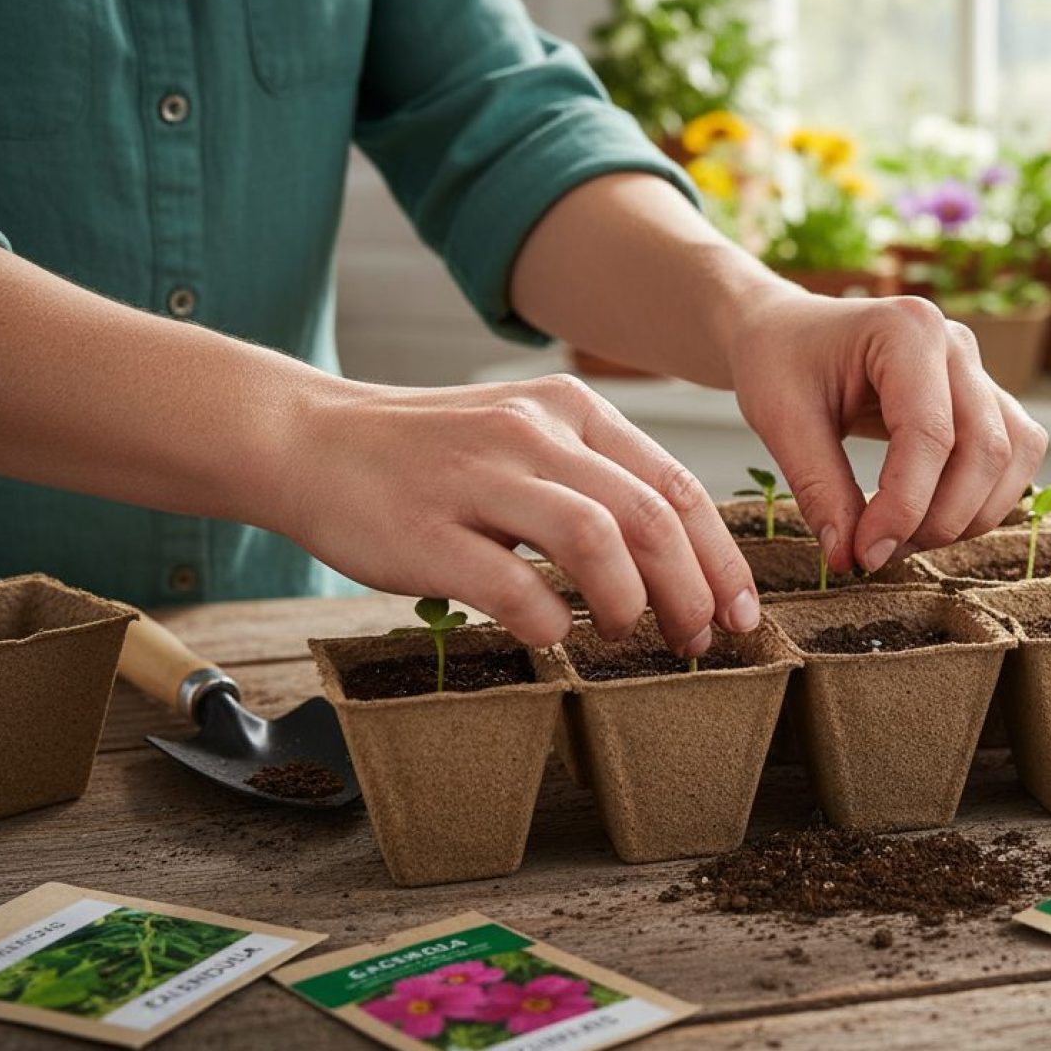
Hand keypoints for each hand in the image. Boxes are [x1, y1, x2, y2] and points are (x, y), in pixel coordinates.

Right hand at [278, 376, 758, 649]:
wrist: (309, 441)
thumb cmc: (430, 456)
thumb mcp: (525, 437)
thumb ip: (598, 477)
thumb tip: (684, 556)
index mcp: (570, 410)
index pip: (675, 485)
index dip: (720, 557)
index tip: (741, 611)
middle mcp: (532, 433)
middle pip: (649, 516)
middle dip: (692, 590)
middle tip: (697, 640)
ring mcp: (479, 479)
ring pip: (596, 540)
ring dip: (629, 603)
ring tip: (626, 634)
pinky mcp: (428, 531)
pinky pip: (514, 585)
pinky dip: (550, 621)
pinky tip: (553, 635)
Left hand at [725, 289, 1048, 573]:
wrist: (786, 331)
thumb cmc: (780, 361)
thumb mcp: (781, 420)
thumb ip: (819, 488)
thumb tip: (850, 558)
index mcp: (907, 329)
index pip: (929, 434)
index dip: (905, 506)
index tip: (865, 555)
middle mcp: (956, 344)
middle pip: (985, 450)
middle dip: (939, 519)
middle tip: (879, 553)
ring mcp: (978, 370)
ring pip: (1011, 457)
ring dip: (968, 516)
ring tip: (903, 540)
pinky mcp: (985, 399)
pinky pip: (1014, 454)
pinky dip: (984, 500)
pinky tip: (931, 519)